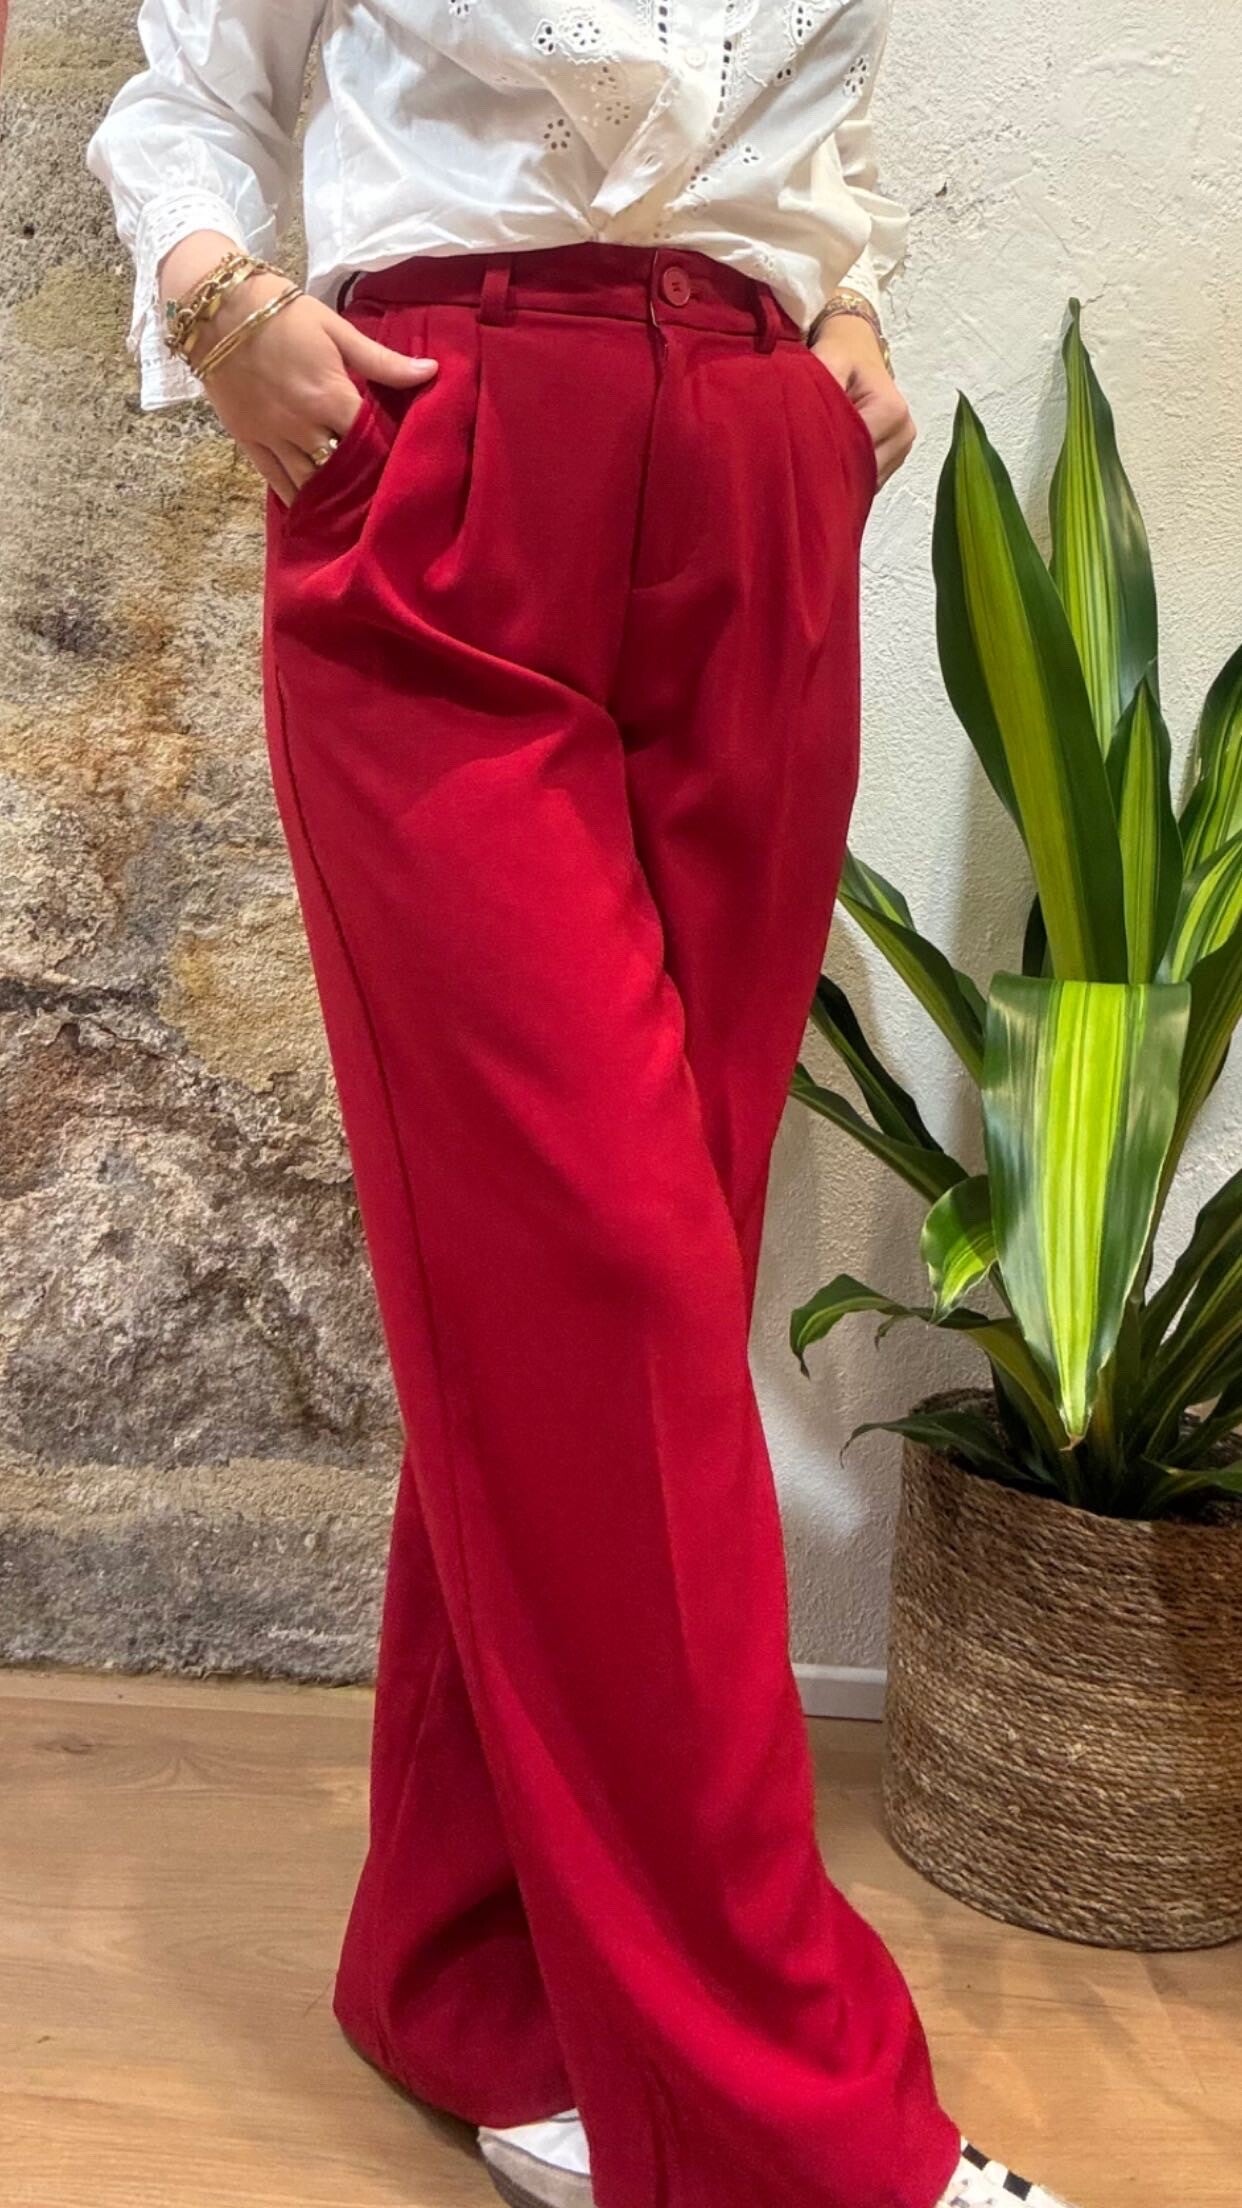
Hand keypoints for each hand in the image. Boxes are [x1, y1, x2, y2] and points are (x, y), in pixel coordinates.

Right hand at [159, 231, 438, 506]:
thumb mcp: (336, 329)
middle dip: (363, 481)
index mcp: (329, 397)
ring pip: (310, 482)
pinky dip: (298, 497)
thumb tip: (431, 372)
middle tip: (384, 494)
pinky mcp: (248, 441)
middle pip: (342, 468)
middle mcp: (303, 426)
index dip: (390, 453)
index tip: (407, 464)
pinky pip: (276, 482)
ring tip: (354, 506)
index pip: (371, 440)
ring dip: (332, 494)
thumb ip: (382, 360)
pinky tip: (315, 508)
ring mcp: (273, 437)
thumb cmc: (280, 312)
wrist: (214, 307)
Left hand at [810, 313, 914, 489]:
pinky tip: (826, 466)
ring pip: (864, 481)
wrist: (855, 346)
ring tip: (809, 466)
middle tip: (796, 469)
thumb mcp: (829, 361)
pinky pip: (866, 480)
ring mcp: (901, 448)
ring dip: (838, 477)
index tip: (794, 459)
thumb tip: (806, 420)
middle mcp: (903, 433)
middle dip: (830, 471)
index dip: (824, 457)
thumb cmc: (841, 353)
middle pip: (862, 471)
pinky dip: (846, 477)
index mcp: (892, 412)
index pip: (855, 452)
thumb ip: (822, 389)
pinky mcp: (893, 458)